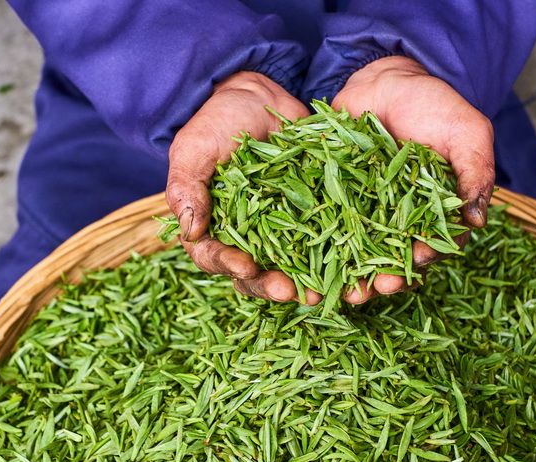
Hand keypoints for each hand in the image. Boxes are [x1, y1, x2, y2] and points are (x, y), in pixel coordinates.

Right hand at [166, 72, 321, 304]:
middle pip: (253, 274)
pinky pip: (322, 242)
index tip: (245, 266)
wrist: (260, 95)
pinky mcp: (310, 216)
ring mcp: (278, 229)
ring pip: (289, 267)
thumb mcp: (195, 148)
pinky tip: (348, 267)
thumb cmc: (218, 120)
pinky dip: (334, 257)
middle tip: (290, 292)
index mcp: (210, 226)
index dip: (229, 266)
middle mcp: (244, 236)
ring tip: (321, 292)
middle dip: (270, 285)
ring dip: (304, 282)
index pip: (214, 257)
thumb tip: (189, 232)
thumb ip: (187, 187)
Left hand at [332, 56, 493, 303]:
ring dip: (348, 275)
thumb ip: (475, 174)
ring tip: (341, 292)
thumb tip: (476, 223)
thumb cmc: (434, 105)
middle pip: (391, 258)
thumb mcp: (467, 134)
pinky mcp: (332, 198)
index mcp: (434, 212)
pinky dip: (315, 246)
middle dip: (382, 279)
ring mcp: (363, 211)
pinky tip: (304, 262)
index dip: (424, 258)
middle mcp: (398, 220)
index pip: (432, 245)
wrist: (386, 77)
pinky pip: (323, 226)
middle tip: (371, 291)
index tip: (415, 263)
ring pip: (356, 252)